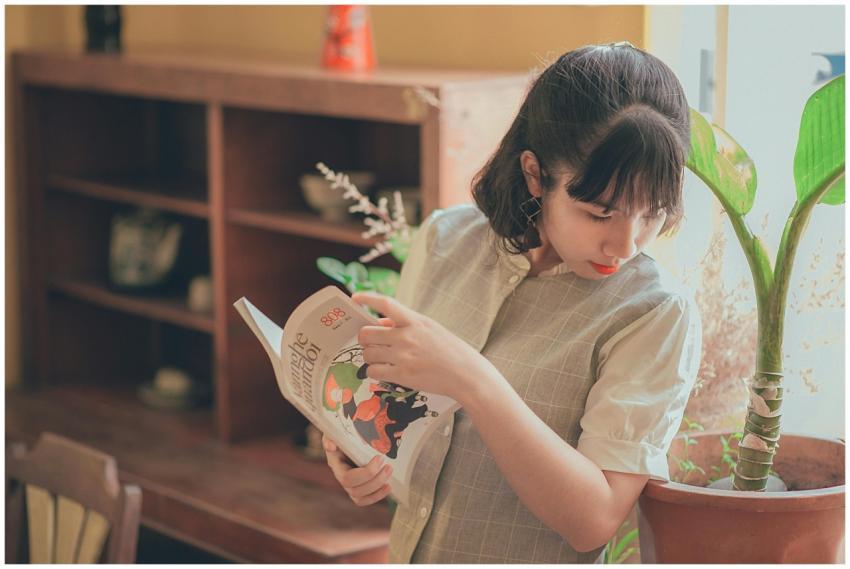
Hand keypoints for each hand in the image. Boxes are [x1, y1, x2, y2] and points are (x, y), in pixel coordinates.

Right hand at [322, 434, 392, 505]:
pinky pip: (364, 500)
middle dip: (375, 480)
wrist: (348, 435)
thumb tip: (330, 446)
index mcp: (335, 464)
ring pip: (360, 497)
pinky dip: (377, 496)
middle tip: (388, 466)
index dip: (365, 473)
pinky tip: (388, 487)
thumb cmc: (343, 432)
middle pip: (355, 490)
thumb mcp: (336, 430)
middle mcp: (340, 477)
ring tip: (389, 472)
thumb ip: (331, 436)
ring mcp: (349, 485)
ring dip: (377, 488)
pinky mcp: (358, 488)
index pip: (347, 478)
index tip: (379, 458)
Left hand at [352, 292, 496, 402]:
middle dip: (365, 338)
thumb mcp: (430, 328)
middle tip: (371, 342)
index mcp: (415, 321)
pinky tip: (383, 370)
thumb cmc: (450, 350)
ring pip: (367, 353)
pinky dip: (374, 371)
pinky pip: (373, 371)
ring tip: (380, 358)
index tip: (355, 298)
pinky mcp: (402, 375)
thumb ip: (405, 323)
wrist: (466, 374)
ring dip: (369, 356)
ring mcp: (403, 356)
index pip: (386, 304)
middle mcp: (407, 336)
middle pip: (367, 333)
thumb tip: (380, 323)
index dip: (367, 298)